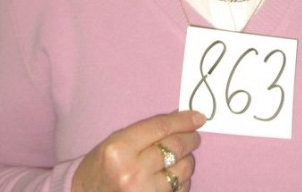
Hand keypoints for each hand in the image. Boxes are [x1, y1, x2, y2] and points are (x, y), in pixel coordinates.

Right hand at [72, 110, 205, 191]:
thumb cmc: (102, 165)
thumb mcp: (117, 140)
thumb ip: (148, 131)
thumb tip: (183, 121)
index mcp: (120, 150)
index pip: (161, 128)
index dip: (184, 120)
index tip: (199, 117)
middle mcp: (132, 173)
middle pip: (175, 147)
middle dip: (190, 139)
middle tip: (193, 136)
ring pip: (182, 169)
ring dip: (187, 161)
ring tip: (179, 158)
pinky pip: (180, 189)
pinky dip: (182, 180)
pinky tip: (171, 176)